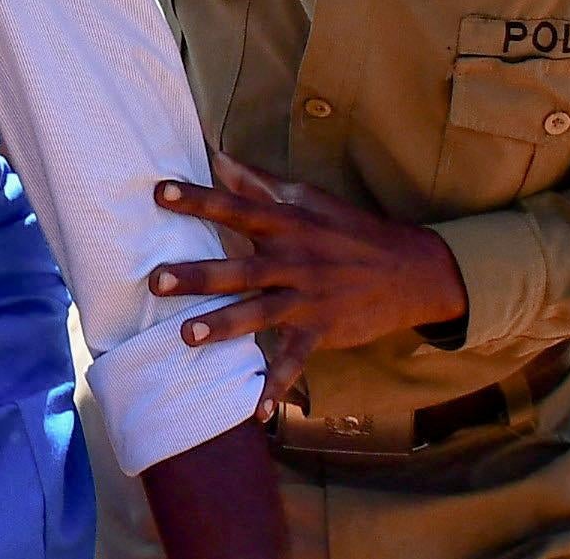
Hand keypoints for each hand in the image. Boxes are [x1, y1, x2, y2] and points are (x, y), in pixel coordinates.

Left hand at [147, 152, 467, 408]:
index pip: (236, 209)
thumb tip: (219, 157)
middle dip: (198, 275)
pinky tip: (256, 411)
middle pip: (239, 268)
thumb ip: (259, 183)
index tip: (160, 193)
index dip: (199, 200)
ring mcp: (308, 299)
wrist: (411, 270)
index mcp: (288, 224)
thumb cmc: (351, 228)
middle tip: (157, 281)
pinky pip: (295, 361)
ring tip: (186, 336)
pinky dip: (276, 386)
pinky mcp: (322, 330)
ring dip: (223, 326)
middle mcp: (294, 261)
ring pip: (258, 313)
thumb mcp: (308, 197)